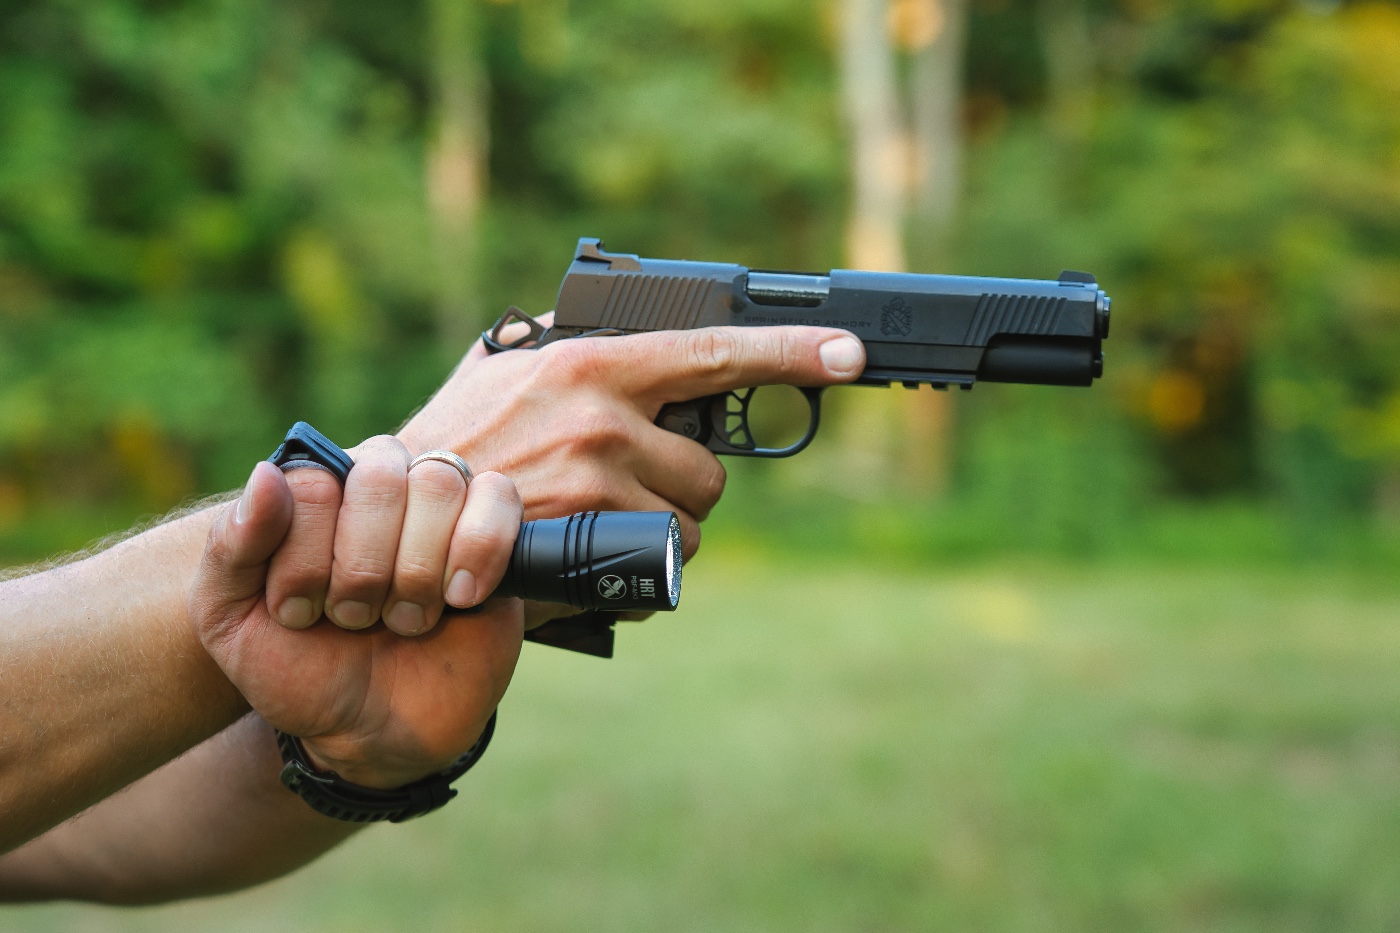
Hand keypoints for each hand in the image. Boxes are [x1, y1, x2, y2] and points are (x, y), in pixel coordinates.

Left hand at [189, 445, 523, 788]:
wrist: (371, 733)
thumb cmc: (301, 671)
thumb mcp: (232, 623)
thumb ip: (231, 548)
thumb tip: (266, 475)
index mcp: (315, 496)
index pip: (313, 480)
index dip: (304, 557)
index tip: (298, 614)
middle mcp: (380, 490)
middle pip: (378, 478)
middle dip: (361, 569)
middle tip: (354, 621)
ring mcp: (441, 510)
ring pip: (437, 484)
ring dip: (416, 570)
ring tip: (404, 620)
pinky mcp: (499, 537)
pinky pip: (499, 497)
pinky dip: (479, 548)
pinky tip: (460, 597)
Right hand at [398, 321, 865, 557]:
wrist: (394, 517)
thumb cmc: (452, 442)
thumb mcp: (505, 375)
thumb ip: (571, 351)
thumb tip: (623, 322)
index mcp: (591, 363)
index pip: (713, 352)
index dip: (791, 352)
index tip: (849, 353)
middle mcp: (604, 417)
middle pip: (710, 469)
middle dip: (683, 488)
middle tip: (626, 491)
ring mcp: (602, 483)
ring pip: (691, 525)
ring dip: (662, 534)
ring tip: (596, 527)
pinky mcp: (594, 543)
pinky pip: (665, 567)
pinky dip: (646, 574)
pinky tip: (595, 560)